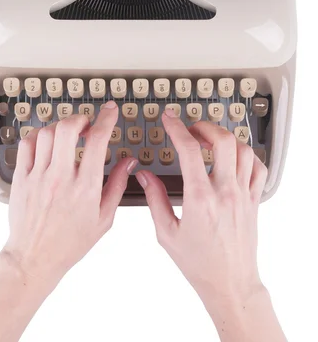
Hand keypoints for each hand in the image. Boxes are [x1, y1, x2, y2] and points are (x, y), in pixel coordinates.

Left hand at [3, 101, 136, 297]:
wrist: (34, 258)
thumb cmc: (70, 242)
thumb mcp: (104, 218)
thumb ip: (118, 185)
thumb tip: (129, 162)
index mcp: (86, 187)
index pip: (98, 141)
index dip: (107, 119)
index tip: (111, 110)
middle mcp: (61, 178)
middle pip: (68, 129)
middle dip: (80, 118)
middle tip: (86, 123)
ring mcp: (39, 177)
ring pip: (47, 133)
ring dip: (60, 127)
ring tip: (67, 135)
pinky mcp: (21, 178)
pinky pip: (27, 144)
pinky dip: (38, 136)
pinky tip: (46, 143)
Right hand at [135, 112, 267, 304]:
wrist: (230, 283)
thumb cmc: (198, 263)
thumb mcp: (166, 233)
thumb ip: (154, 200)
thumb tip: (144, 176)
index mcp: (199, 199)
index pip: (189, 150)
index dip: (176, 128)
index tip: (169, 119)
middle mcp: (224, 192)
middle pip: (222, 141)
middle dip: (205, 126)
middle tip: (192, 128)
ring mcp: (243, 195)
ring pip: (243, 150)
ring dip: (226, 138)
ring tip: (211, 140)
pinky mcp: (254, 201)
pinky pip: (258, 168)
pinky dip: (247, 155)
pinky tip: (234, 158)